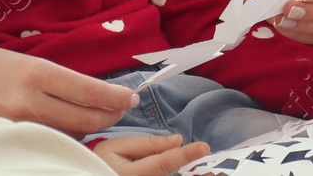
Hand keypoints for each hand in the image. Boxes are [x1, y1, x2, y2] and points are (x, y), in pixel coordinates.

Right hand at [0, 43, 141, 138]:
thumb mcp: (24, 61)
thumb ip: (56, 78)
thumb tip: (92, 92)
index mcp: (36, 72)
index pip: (89, 91)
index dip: (115, 98)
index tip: (131, 98)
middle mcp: (28, 102)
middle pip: (85, 118)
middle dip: (110, 116)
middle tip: (121, 110)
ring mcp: (16, 126)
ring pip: (68, 135)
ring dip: (88, 129)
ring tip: (98, 119)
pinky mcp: (6, 142)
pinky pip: (45, 145)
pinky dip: (62, 139)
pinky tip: (67, 132)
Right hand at [89, 133, 210, 175]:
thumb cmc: (98, 161)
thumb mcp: (117, 147)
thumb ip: (147, 144)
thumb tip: (176, 140)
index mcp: (129, 173)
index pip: (162, 162)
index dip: (184, 154)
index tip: (203, 146)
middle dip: (191, 173)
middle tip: (214, 169)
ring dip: (188, 175)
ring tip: (210, 171)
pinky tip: (191, 171)